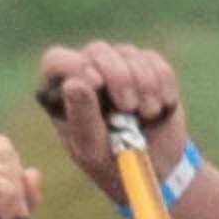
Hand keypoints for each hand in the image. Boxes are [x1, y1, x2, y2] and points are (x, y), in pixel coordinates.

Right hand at [0, 135, 36, 218]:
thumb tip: (32, 172)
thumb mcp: (11, 217)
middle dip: (16, 185)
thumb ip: (22, 194)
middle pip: (3, 148)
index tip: (13, 209)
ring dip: (11, 197)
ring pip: (1, 162)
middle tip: (10, 218)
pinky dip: (6, 204)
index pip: (0, 148)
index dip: (15, 175)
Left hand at [30, 42, 186, 192]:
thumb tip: (73, 84)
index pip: (56, 59)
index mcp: (61, 92)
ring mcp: (116, 65)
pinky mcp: (145, 66)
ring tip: (147, 114)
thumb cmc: (110, 159)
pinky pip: (153, 60)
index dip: (73, 65)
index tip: (96, 84)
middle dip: (118, 77)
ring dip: (143, 84)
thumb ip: (81, 116)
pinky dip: (161, 83)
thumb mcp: (92, 147)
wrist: (152, 166)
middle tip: (129, 107)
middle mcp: (87, 72)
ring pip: (128, 53)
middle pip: (98, 51)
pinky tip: (161, 106)